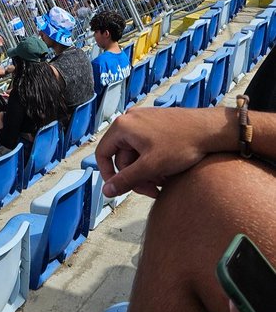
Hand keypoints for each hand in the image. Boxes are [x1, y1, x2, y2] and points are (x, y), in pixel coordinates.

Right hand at [95, 107, 231, 199]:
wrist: (209, 129)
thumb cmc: (180, 145)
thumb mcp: (150, 167)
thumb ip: (126, 180)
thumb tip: (106, 192)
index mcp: (123, 126)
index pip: (103, 153)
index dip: (108, 175)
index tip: (119, 190)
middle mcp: (130, 120)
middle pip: (122, 157)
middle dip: (136, 176)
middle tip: (153, 190)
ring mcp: (144, 120)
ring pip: (136, 154)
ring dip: (147, 171)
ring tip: (163, 182)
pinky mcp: (156, 123)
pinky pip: (146, 146)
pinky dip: (154, 161)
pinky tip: (168, 172)